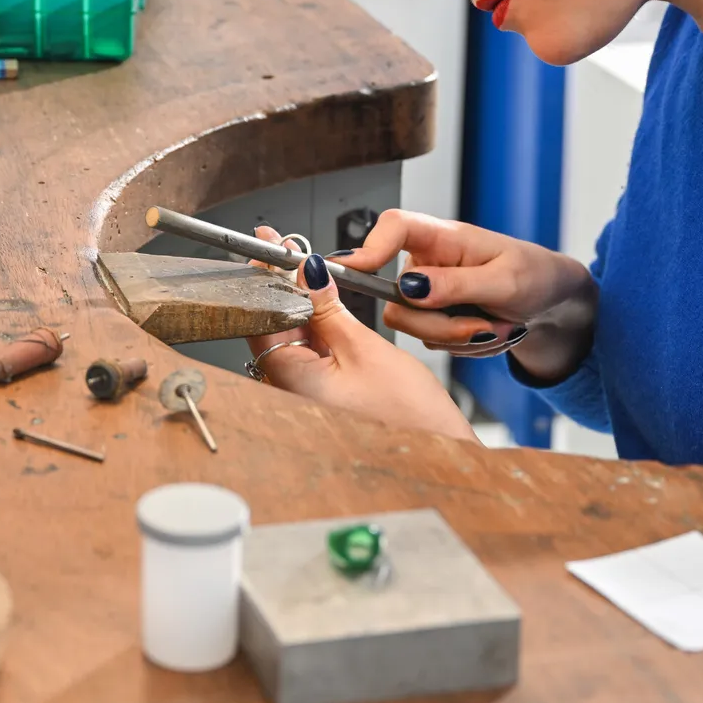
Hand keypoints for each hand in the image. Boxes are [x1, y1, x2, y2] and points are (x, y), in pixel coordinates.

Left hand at [244, 230, 475, 441]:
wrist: (441, 454)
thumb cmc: (410, 418)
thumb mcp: (365, 348)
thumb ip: (329, 309)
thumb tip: (308, 274)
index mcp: (291, 383)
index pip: (260, 319)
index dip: (264, 280)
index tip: (269, 249)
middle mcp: (291, 391)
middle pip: (273, 326)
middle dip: (281, 285)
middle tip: (287, 249)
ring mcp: (307, 394)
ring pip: (293, 337)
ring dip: (299, 302)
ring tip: (306, 268)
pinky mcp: (325, 394)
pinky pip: (310, 352)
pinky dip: (315, 324)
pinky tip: (323, 301)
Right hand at [342, 210, 596, 383]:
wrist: (552, 302)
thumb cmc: (535, 276)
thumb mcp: (505, 281)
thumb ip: (456, 284)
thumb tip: (411, 287)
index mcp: (442, 237)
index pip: (394, 227)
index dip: (369, 246)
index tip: (358, 269)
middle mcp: (425, 263)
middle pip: (397, 299)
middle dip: (441, 325)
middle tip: (484, 327)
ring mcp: (425, 292)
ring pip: (412, 328)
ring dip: (459, 338)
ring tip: (498, 326)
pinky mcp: (431, 317)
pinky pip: (431, 343)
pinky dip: (464, 347)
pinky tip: (488, 332)